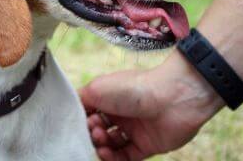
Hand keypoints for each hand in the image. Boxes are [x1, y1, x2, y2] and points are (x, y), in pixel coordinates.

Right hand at [79, 55, 222, 160]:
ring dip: (101, 147)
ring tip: (102, 142)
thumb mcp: (97, 88)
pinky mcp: (146, 146)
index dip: (81, 119)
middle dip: (91, 133)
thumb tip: (70, 113)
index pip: (88, 113)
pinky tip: (107, 154)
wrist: (172, 98)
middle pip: (97, 130)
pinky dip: (113, 159)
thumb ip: (79, 101)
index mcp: (109, 96)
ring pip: (110, 145)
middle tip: (95, 130)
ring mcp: (134, 130)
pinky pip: (125, 158)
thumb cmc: (133, 88)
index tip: (78, 121)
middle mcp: (121, 113)